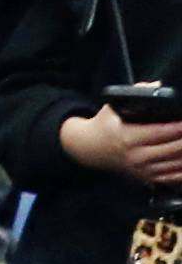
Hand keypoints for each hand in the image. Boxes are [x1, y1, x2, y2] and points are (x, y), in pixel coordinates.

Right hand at [60, 105, 181, 185]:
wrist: (90, 148)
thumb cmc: (105, 125)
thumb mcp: (112, 106)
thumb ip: (135, 93)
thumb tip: (157, 86)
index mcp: (127, 136)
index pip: (160, 132)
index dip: (178, 127)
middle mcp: (135, 155)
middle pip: (172, 149)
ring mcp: (142, 169)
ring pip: (176, 164)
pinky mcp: (147, 178)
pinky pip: (172, 177)